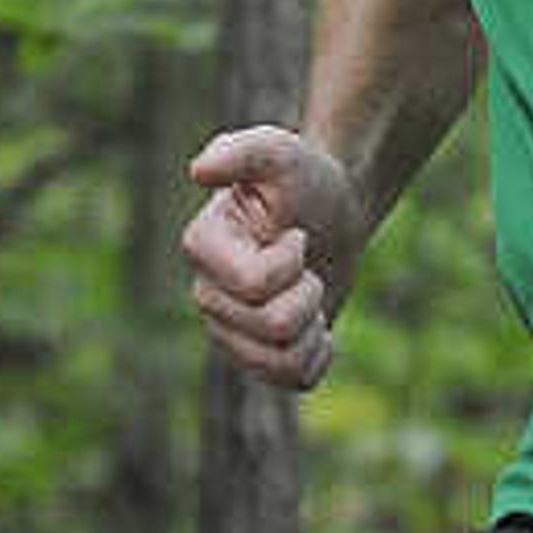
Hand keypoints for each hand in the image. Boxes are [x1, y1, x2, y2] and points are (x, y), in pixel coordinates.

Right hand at [183, 126, 365, 392]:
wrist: (333, 211)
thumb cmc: (304, 178)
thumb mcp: (281, 152)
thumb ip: (244, 152)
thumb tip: (199, 170)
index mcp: (202, 248)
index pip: (254, 286)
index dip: (291, 263)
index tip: (296, 233)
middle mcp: (208, 295)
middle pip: (274, 326)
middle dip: (308, 292)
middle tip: (306, 262)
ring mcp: (230, 332)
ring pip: (283, 362)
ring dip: (313, 325)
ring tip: (307, 293)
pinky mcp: (259, 359)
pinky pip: (295, 381)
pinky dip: (319, 354)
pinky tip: (315, 324)